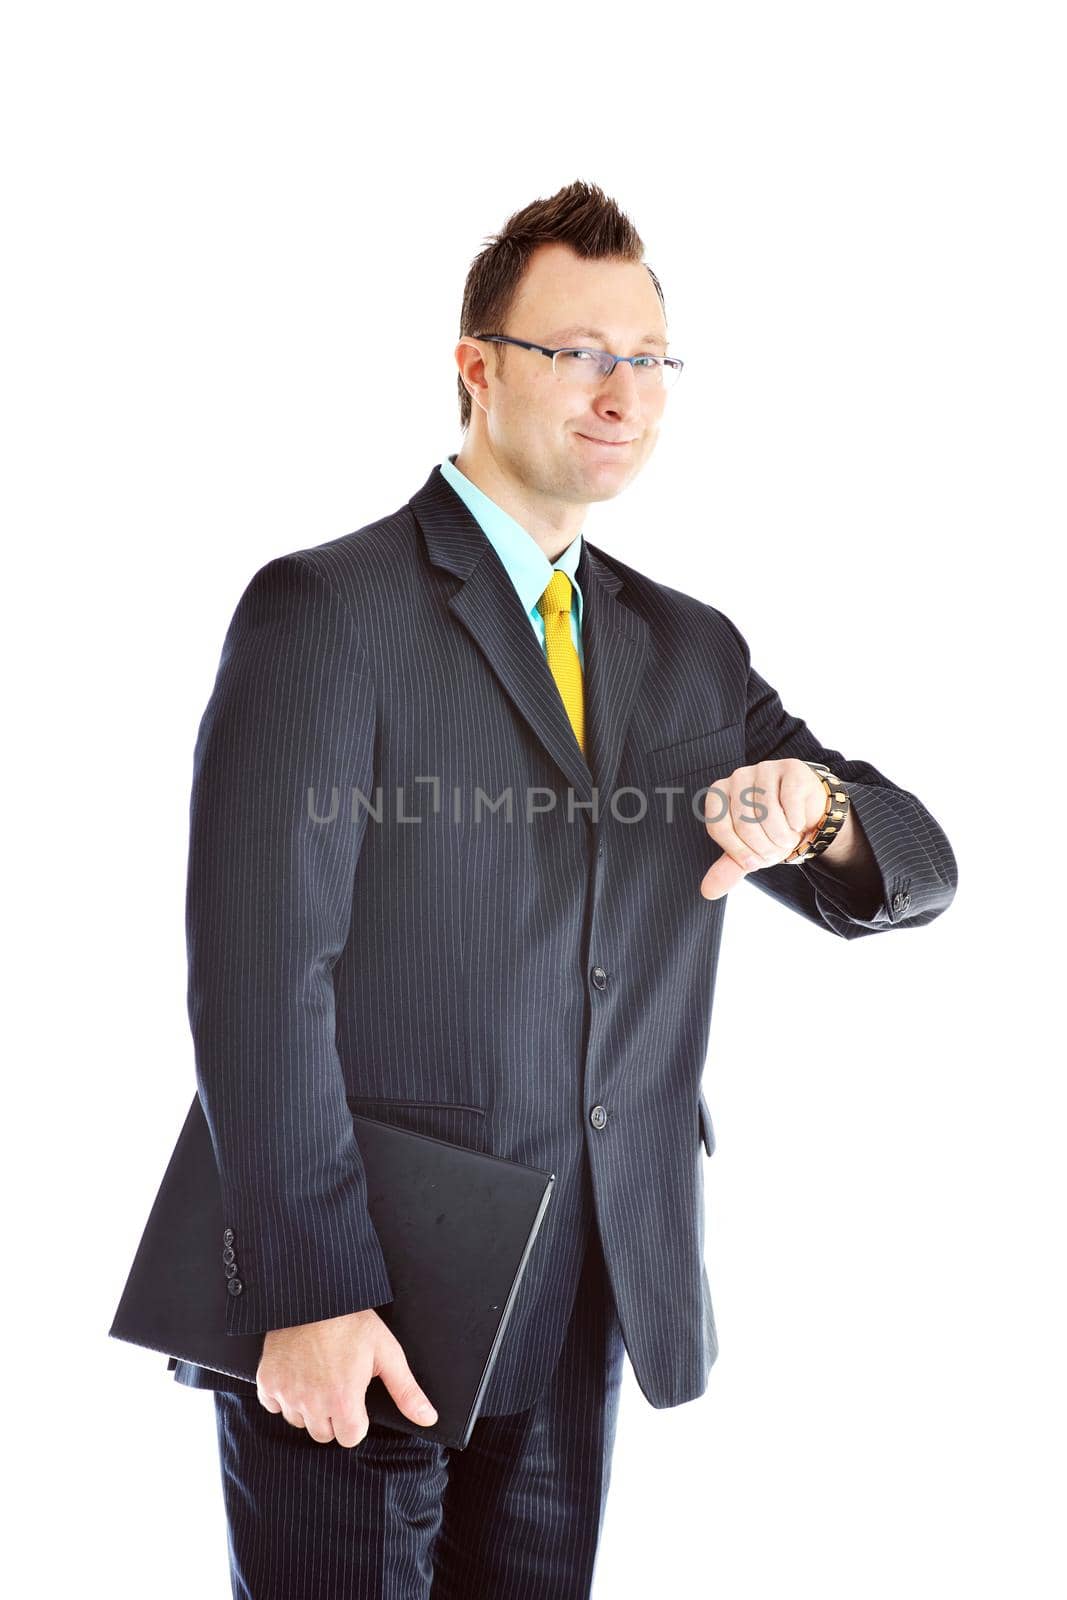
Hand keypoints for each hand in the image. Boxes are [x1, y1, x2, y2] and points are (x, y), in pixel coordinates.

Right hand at [256, 1307, 437, 1447]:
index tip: (356, 1397)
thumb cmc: (352, 1321)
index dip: (357, 1419)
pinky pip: (274, 1405)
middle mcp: (312, 1403)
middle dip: (333, 1415)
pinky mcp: (267, 1382)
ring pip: (299, 1421)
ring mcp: (287, 1393)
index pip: (351, 1438)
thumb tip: (428, 1419)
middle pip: (324, 1433)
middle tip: (338, 1383)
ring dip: (308, 1406)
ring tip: (318, 1375)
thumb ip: (406, 1391)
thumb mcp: (386, 1353)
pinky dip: (283, 1395)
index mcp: (343, 1399)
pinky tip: (297, 1373)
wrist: (314, 1294)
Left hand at [698, 757, 835, 899]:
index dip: (736, 851)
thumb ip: (728, 868)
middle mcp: (738, 777)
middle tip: (775, 851)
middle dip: (762, 847)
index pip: (718, 826)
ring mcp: (764, 769)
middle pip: (743, 822)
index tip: (752, 863)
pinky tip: (798, 824)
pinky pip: (790, 801)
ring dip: (781, 837)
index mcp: (719, 794)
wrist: (806, 816)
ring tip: (787, 839)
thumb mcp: (749, 852)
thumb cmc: (771, 832)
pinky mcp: (791, 768)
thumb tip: (707, 891)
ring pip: (767, 813)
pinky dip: (796, 821)